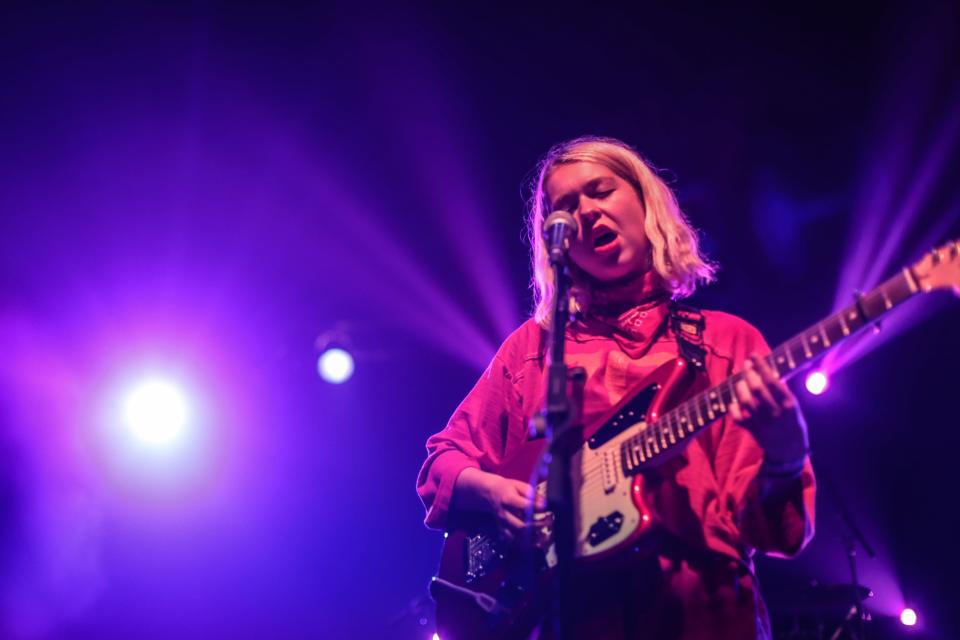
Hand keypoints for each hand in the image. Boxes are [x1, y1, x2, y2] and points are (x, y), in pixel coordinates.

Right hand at [453, 468, 544, 540]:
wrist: (490, 493)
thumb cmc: (507, 488)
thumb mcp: (519, 485)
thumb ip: (532, 494)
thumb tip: (545, 502)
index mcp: (508, 499)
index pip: (523, 505)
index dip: (536, 508)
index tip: (547, 507)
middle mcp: (504, 514)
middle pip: (520, 525)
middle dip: (537, 526)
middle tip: (548, 522)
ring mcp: (502, 524)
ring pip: (517, 536)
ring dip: (532, 538)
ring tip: (544, 535)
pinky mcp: (501, 530)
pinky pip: (513, 541)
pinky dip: (525, 544)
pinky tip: (536, 543)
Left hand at [728, 353, 808, 472]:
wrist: (790, 452)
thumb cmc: (792, 423)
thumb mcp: (793, 406)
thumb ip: (781, 391)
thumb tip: (767, 370)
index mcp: (788, 404)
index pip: (772, 380)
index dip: (761, 366)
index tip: (754, 355)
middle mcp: (775, 413)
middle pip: (756, 388)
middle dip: (748, 373)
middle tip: (746, 365)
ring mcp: (763, 423)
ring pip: (745, 400)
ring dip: (740, 387)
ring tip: (740, 381)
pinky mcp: (752, 431)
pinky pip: (737, 416)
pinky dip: (733, 407)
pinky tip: (734, 401)